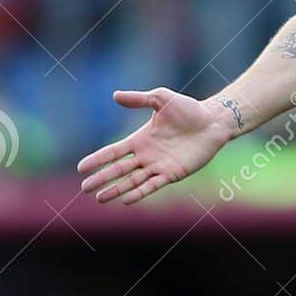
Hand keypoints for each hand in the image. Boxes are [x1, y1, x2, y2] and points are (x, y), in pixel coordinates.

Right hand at [77, 88, 232, 204]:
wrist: (213, 121)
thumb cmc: (189, 109)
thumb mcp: (161, 99)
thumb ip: (139, 99)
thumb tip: (115, 95)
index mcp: (140, 139)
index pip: (113, 152)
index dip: (98, 159)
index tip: (81, 167)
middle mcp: (146, 155)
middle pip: (119, 169)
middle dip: (102, 178)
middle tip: (85, 188)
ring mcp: (159, 166)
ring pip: (132, 180)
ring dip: (116, 189)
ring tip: (100, 198)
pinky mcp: (173, 173)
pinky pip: (153, 185)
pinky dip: (139, 192)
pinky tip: (126, 200)